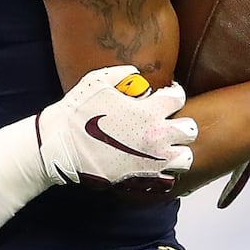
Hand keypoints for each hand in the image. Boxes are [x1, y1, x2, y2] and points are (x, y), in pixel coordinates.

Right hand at [35, 65, 196, 194]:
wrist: (59, 145)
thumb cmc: (76, 112)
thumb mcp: (97, 81)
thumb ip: (122, 73)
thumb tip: (136, 74)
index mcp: (148, 110)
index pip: (178, 98)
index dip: (173, 93)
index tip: (165, 94)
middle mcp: (156, 135)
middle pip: (190, 129)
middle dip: (181, 123)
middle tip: (167, 122)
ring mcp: (150, 159)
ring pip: (185, 156)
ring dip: (178, 149)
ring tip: (166, 145)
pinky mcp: (141, 176)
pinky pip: (167, 176)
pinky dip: (164, 169)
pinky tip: (152, 160)